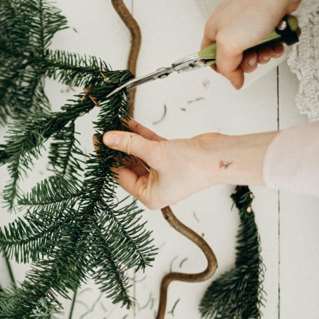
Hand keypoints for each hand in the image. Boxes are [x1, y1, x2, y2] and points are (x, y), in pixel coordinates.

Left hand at [100, 119, 278, 208]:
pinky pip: (150, 145)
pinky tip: (128, 123)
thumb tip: (108, 139)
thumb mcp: (154, 154)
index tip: (98, 144)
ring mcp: (163, 171)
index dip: (108, 159)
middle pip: (128, 165)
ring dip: (128, 139)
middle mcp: (156, 186)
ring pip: (138, 153)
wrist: (221, 157)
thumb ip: (129, 145)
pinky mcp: (170, 157)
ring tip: (113, 124)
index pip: (121, 176)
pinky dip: (140, 135)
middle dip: (117, 148)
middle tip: (103, 133)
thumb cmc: (194, 166)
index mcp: (150, 195)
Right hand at [202, 0, 318, 88]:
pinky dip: (272, 46)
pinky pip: (265, 42)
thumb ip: (227, 67)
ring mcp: (247, 23)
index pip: (210, 57)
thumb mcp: (229, 45)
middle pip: (233, 57)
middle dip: (246, 63)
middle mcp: (228, 26)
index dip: (222, 69)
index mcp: (213, 30)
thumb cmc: (254, 9)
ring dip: (261, 55)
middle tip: (254, 58)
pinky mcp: (264, 21)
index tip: (235, 72)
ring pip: (251, 51)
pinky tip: (276, 43)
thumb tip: (234, 81)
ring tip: (267, 48)